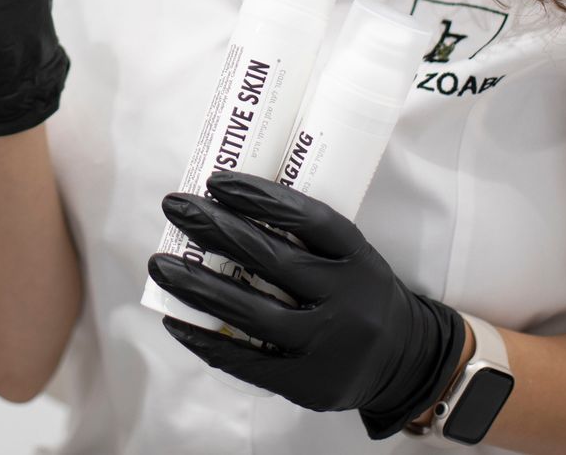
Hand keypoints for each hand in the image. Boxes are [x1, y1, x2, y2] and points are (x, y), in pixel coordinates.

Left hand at [146, 169, 467, 439]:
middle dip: (215, 229)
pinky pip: (248, 363)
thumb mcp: (349, 255)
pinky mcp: (308, 384)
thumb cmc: (357, 291)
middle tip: (175, 206)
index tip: (215, 181)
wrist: (405, 361)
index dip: (261, 197)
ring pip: (252, 313)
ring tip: (160, 265)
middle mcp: (347, 301)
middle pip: (272, 260)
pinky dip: (207, 340)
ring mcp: (327, 347)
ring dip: (198, 286)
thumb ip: (303, 236)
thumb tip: (225, 204)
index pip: (309, 219)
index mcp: (358, 258)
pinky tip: (175, 320)